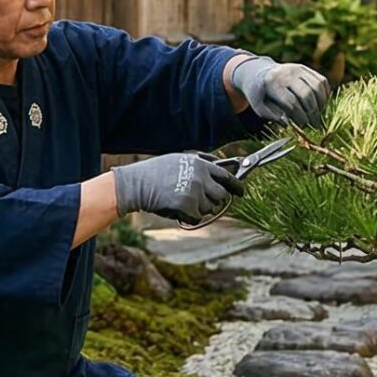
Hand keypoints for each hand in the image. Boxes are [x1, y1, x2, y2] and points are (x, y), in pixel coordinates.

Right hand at [111, 151, 237, 225]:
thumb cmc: (156, 172)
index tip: (241, 192)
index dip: (236, 186)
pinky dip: (188, 217)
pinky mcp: (187, 206)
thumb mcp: (180, 158)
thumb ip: (201, 162)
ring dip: (198, 208)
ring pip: (209, 208)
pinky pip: (196, 218)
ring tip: (180, 200)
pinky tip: (175, 209)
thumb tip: (220, 164)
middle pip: (221, 196)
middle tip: (199, 200)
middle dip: (213, 200)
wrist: (136, 184)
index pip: (227, 177)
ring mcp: (195, 192)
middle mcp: (201, 177)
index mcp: (201, 165)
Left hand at [232, 56, 331, 128]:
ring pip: (317, 86)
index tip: (304, 127)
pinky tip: (320, 104)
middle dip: (312, 112)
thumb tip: (289, 122)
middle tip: (315, 124)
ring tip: (318, 114)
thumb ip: (273, 116)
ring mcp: (298, 68)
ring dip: (321, 103)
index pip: (291, 102)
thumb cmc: (260, 94)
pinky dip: (325, 94)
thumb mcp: (259, 107)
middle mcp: (286, 73)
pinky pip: (322, 81)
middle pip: (306, 94)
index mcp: (272, 83)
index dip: (300, 116)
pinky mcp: (306, 68)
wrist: (259, 73)